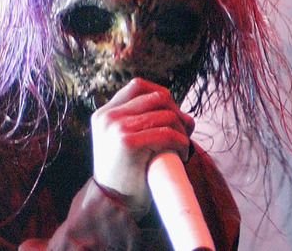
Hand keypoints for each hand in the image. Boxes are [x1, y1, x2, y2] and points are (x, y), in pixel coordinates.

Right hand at [90, 78, 194, 217]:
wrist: (113, 205)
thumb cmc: (127, 175)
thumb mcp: (126, 141)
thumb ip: (144, 121)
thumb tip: (186, 116)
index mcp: (104, 113)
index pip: (139, 86)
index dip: (163, 96)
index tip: (173, 116)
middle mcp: (108, 117)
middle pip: (157, 97)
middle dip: (178, 113)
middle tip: (185, 133)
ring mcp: (116, 128)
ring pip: (166, 115)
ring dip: (182, 132)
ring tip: (182, 148)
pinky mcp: (128, 143)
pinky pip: (167, 133)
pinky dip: (181, 143)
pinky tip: (181, 155)